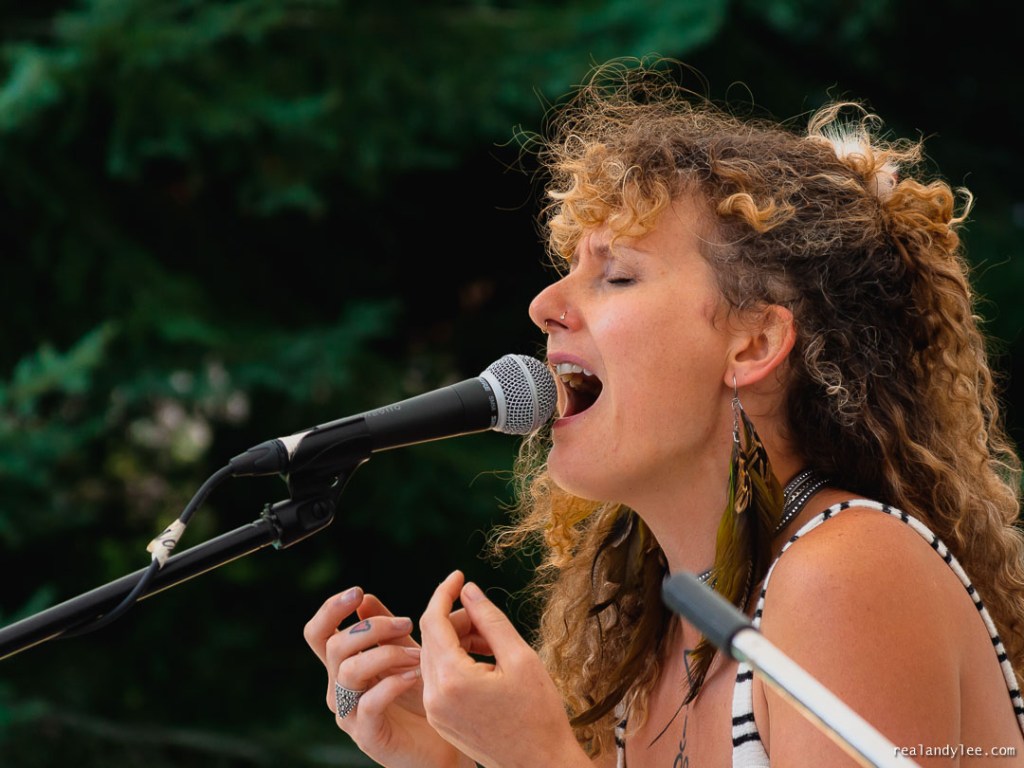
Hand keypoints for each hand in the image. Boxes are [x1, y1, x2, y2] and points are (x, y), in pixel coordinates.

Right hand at [303, 586, 475, 767]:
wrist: (443, 746)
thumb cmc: (423, 698)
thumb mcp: (406, 654)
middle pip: (334, 647)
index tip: (358, 592)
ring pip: (349, 672)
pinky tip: (416, 675)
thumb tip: (365, 597)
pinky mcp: (367, 736)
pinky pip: (368, 704)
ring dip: (387, 654)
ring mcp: (349, 715)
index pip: (317, 634)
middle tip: (407, 623)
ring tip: (419, 654)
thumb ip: (387, 629)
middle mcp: (340, 689)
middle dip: (372, 627)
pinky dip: (393, 683)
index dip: (330, 610)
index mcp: (343, 666)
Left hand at [419, 571, 590, 767]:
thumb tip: (468, 589)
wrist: (541, 765)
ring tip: (492, 642)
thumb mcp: (520, 657)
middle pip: (432, 638)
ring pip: (435, 658)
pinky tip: (485, 663)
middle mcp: (434, 697)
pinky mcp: (440, 721)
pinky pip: (438, 679)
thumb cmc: (538, 714)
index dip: (444, 592)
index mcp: (452, 679)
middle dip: (457, 619)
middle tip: (487, 616)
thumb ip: (490, 619)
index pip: (433, 620)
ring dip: (457, 640)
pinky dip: (456, 662)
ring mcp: (435, 712)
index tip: (458, 574)